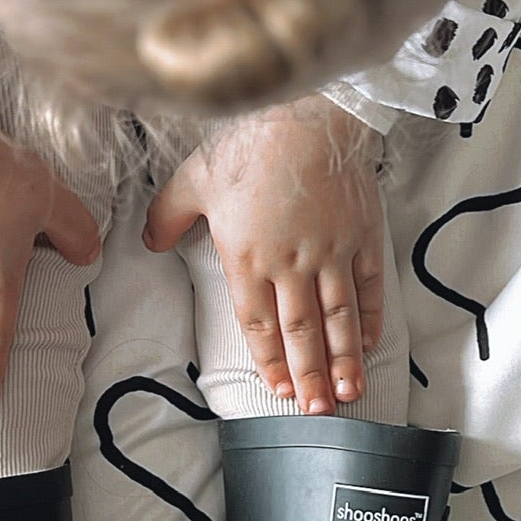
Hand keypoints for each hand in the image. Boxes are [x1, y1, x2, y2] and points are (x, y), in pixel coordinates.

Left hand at [142, 94, 385, 412]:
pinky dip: (371, 317)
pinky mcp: (362, 234)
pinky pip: (368, 287)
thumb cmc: (248, 141)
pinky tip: (370, 344)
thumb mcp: (193, 178)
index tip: (278, 390)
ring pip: (338, 319)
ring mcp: (331, 252)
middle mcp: (291, 264)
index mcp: (248, 258)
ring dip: (342, 361)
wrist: (306, 108)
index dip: (270, 361)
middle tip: (315, 412)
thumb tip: (149, 241)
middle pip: (301, 334)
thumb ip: (167, 216)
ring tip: (347, 393)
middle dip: (308, 378)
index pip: (258, 326)